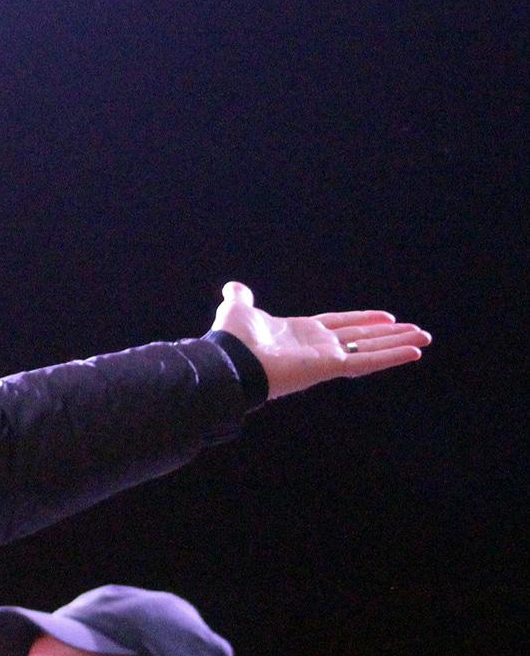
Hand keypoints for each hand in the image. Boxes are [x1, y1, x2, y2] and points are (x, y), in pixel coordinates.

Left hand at [211, 281, 428, 399]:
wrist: (230, 360)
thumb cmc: (232, 339)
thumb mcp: (238, 310)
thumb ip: (241, 298)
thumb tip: (235, 287)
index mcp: (301, 332)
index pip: (340, 324)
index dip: (364, 320)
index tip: (387, 317)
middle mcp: (318, 346)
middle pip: (362, 337)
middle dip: (390, 334)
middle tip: (418, 331)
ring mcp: (327, 357)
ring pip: (371, 348)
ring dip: (399, 343)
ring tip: (425, 338)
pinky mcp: (331, 367)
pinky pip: (367, 361)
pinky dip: (391, 356)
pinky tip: (414, 351)